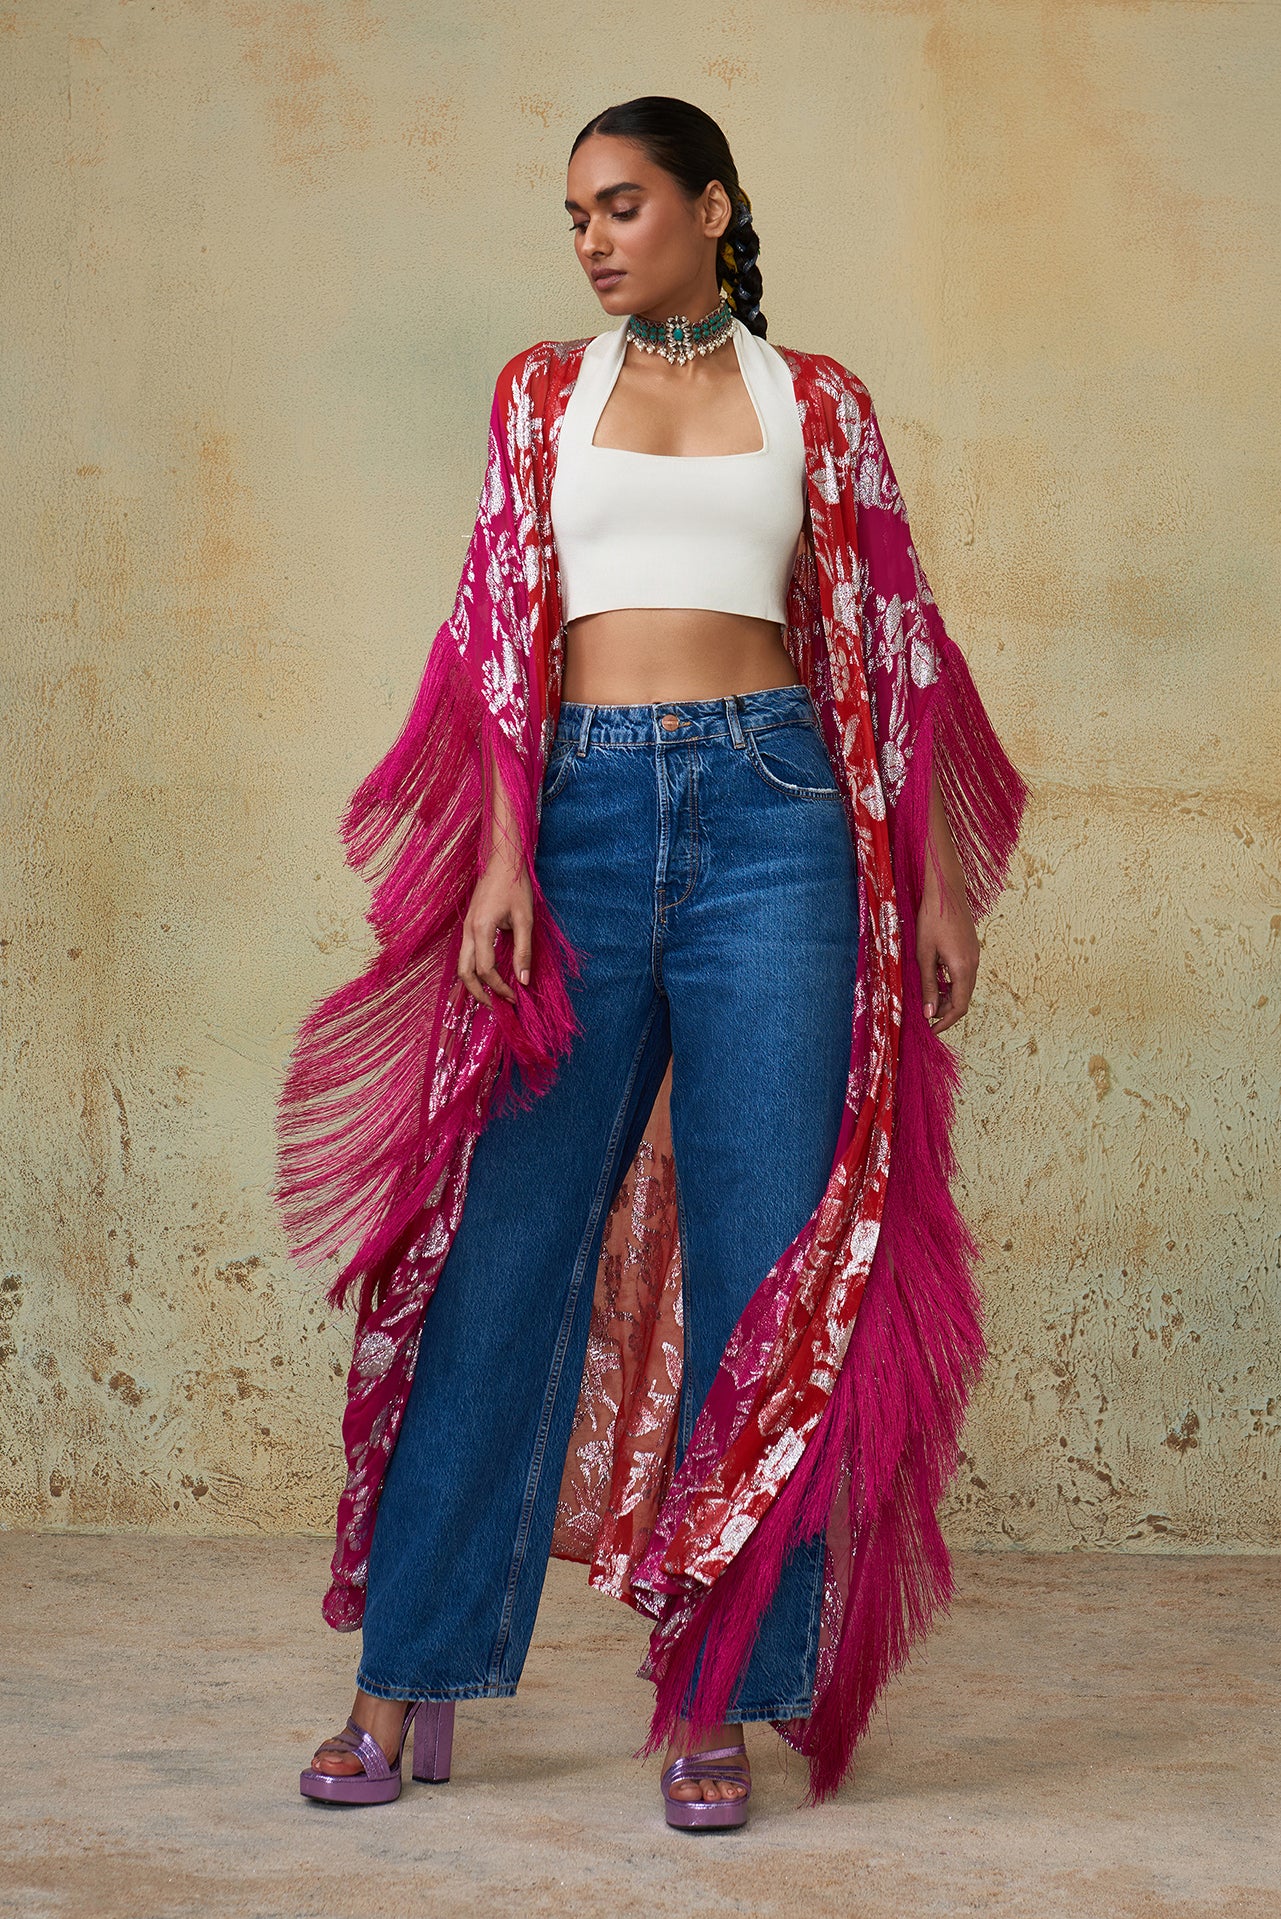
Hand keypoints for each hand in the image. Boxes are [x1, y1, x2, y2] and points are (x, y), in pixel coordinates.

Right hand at [457, 841, 532, 1007]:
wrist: (502, 861)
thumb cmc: (515, 886)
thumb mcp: (525, 919)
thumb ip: (523, 951)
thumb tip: (524, 980)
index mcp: (481, 929)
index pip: (486, 970)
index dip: (500, 988)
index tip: (515, 997)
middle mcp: (468, 931)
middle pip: (464, 973)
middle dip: (479, 993)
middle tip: (497, 1006)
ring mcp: (465, 928)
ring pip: (462, 965)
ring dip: (475, 984)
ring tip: (493, 996)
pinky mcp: (469, 926)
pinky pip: (466, 955)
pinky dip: (475, 970)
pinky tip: (490, 976)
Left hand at [916, 772, 979, 1035]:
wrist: (946, 890)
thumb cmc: (932, 920)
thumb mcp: (925, 954)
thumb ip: (928, 984)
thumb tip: (930, 1013)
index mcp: (963, 969)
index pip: (958, 1007)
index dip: (945, 1022)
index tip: (931, 1030)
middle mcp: (974, 965)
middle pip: (964, 999)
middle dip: (946, 1012)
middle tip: (927, 1019)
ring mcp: (975, 956)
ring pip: (964, 987)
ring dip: (948, 998)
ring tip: (928, 1001)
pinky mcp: (971, 948)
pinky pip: (964, 975)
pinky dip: (952, 984)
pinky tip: (935, 980)